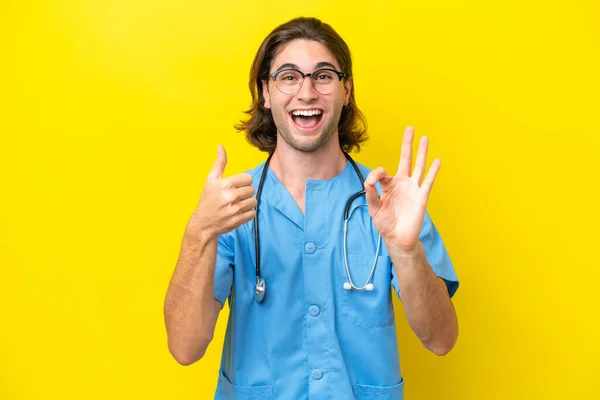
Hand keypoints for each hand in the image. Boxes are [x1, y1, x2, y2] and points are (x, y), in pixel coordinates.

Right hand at [186, 145, 256, 239]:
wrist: (203, 223)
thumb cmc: (207, 200)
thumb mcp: (211, 179)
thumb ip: (220, 163)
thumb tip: (221, 146)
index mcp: (225, 184)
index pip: (248, 178)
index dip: (243, 181)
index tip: (236, 185)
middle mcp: (230, 197)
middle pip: (251, 189)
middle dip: (245, 192)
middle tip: (235, 196)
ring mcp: (235, 210)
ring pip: (254, 201)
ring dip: (247, 202)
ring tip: (237, 204)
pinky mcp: (238, 221)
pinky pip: (253, 213)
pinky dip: (248, 213)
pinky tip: (238, 212)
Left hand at [364, 126, 440, 251]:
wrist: (398, 239)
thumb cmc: (386, 224)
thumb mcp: (373, 208)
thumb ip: (370, 194)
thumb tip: (368, 181)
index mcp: (389, 185)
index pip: (382, 172)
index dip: (376, 174)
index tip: (371, 182)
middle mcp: (402, 184)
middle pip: (406, 159)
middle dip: (407, 144)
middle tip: (410, 128)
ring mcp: (413, 189)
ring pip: (418, 166)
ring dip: (421, 152)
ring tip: (425, 138)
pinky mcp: (421, 197)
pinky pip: (427, 181)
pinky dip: (432, 171)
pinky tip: (437, 161)